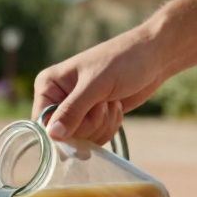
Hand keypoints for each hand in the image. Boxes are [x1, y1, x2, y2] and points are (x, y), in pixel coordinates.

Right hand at [32, 28, 169, 143]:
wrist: (153, 56)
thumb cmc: (122, 61)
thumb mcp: (96, 85)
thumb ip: (73, 110)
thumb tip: (52, 135)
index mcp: (48, 85)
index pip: (43, 123)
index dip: (64, 131)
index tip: (85, 123)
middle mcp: (58, 99)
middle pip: (64, 135)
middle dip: (89, 125)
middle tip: (103, 103)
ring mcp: (76, 110)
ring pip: (81, 139)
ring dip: (102, 125)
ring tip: (112, 102)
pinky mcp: (93, 118)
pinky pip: (95, 138)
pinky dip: (109, 126)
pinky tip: (116, 107)